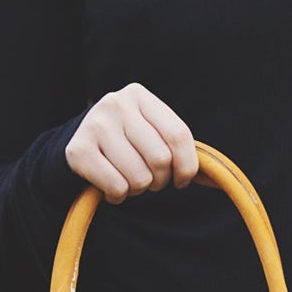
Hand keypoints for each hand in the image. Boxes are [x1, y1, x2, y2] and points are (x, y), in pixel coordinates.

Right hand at [64, 82, 203, 202]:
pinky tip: (112, 188)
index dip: (186, 166)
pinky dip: (118, 196)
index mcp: (139, 95)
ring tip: (128, 182)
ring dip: (138, 190)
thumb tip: (217, 181)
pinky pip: (117, 186)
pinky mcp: (78, 150)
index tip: (181, 180)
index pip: (178, 134)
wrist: (75, 146)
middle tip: (149, 181)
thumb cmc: (125, 143)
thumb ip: (179, 148)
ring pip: (139, 177)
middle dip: (159, 180)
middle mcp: (115, 104)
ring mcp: (95, 125)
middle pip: (160, 158)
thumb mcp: (150, 133)